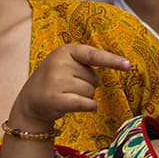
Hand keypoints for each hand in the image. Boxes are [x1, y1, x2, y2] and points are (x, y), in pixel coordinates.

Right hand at [9, 44, 129, 129]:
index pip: (93, 55)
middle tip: (69, 87)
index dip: (112, 60)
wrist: (30, 102)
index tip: (128, 65)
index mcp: (65, 51)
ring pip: (90, 92)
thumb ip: (86, 62)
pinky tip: (81, 106)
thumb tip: (120, 64)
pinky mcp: (55, 99)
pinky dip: (89, 106)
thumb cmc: (56, 81)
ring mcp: (55, 81)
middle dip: (87, 84)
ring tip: (67, 95)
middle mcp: (59, 63)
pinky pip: (85, 103)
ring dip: (85, 97)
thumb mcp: (66, 64)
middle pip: (94, 78)